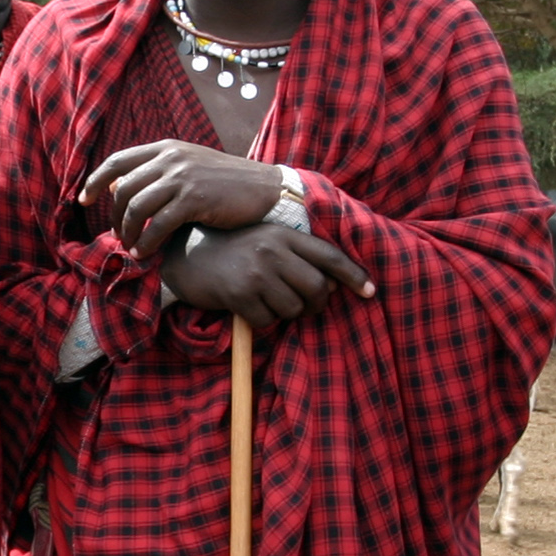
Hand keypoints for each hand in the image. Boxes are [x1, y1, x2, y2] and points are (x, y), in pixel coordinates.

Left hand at [81, 141, 283, 254]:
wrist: (265, 188)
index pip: (118, 161)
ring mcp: (181, 178)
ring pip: (136, 208)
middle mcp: (170, 159)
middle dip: (114, 217)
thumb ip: (159, 174)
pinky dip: (147, 243)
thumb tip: (122, 190)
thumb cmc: (228, 183)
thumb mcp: (190, 167)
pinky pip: (158, 225)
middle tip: (118, 237)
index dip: (96, 181)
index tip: (84, 200)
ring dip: (129, 233)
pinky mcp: (193, 199)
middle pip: (123, 189)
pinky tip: (147, 254)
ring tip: (132, 248)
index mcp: (166, 149)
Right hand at [158, 223, 373, 326]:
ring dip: (285, 313)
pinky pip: (268, 320)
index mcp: (283, 234)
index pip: (329, 255)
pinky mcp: (239, 293)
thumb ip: (295, 255)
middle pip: (317, 288)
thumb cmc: (231, 251)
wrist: (185, 256)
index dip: (354, 275)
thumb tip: (332, 285)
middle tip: (304, 307)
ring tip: (267, 301)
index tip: (371, 292)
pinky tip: (247, 307)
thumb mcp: (264, 241)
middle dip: (316, 305)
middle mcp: (272, 249)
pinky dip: (262, 321)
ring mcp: (256, 272)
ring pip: (294, 308)